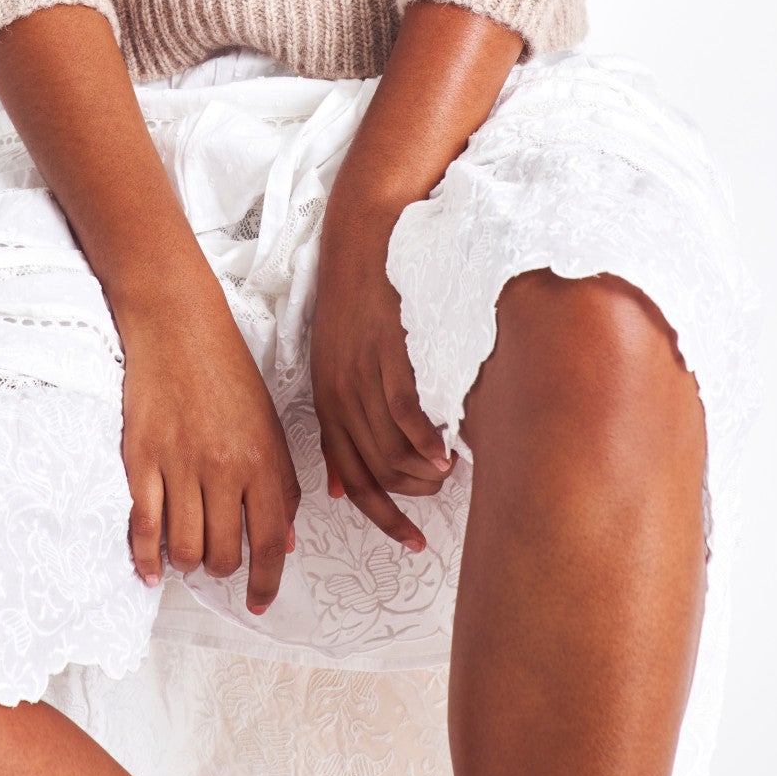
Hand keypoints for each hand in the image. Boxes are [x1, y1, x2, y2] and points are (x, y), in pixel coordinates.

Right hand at [116, 284, 301, 615]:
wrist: (177, 324)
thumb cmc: (227, 371)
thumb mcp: (269, 423)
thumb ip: (280, 483)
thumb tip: (282, 542)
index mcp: (263, 459)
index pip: (269, 541)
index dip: (266, 582)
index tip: (259, 602)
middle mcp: (224, 467)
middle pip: (224, 553)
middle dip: (222, 568)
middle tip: (216, 557)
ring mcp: (180, 464)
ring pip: (184, 549)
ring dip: (187, 563)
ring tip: (186, 551)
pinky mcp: (141, 458)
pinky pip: (144, 527)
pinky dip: (146, 558)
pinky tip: (151, 569)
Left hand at [309, 199, 453, 551]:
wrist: (362, 235)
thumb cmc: (357, 301)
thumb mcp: (336, 366)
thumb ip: (341, 424)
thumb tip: (342, 489)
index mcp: (327, 401)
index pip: (352, 479)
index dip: (382, 517)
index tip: (411, 540)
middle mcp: (339, 393)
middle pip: (375, 473)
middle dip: (411, 498)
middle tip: (440, 496)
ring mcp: (362, 372)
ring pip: (392, 449)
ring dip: (425, 472)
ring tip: (449, 470)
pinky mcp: (386, 350)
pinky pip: (405, 412)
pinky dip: (427, 441)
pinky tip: (449, 450)